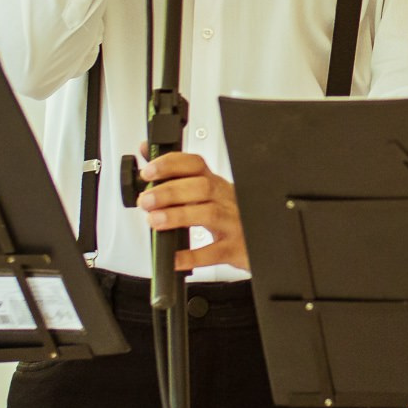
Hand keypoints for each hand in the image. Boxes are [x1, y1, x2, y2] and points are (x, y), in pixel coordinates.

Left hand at [135, 147, 245, 271]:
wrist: (261, 240)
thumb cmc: (229, 216)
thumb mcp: (206, 193)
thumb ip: (175, 175)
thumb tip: (146, 150)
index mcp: (215, 185)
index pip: (195, 165)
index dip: (171, 164)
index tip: (148, 171)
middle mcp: (225, 201)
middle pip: (201, 187)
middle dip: (170, 191)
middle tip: (147, 201)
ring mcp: (232, 224)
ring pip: (209, 214)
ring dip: (178, 215)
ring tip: (155, 220)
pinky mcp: (234, 249)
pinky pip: (214, 252)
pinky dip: (192, 255)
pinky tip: (174, 257)